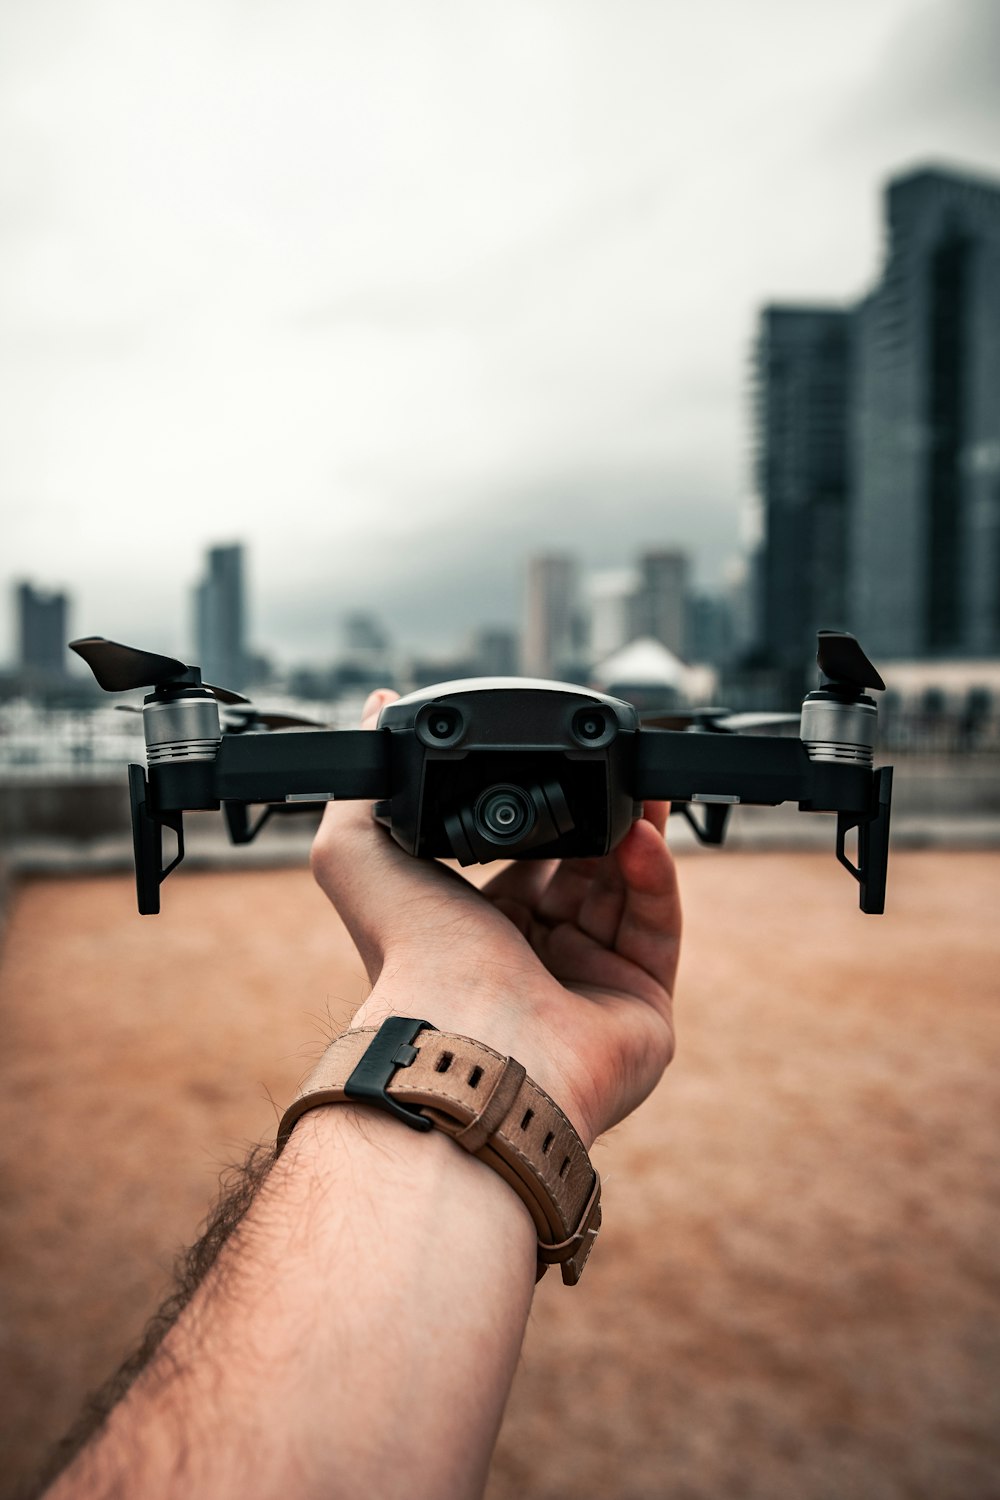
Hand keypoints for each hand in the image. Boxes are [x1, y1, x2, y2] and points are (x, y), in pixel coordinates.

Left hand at [310, 690, 681, 1146]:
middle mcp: (534, 962)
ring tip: (636, 786)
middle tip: (615, 771)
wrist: (470, 1035)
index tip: (563, 769)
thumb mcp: (361, 853)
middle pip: (585, 873)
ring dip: (635, 834)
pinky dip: (656, 876)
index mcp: (477, 933)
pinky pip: (659, 927)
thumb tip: (373, 709)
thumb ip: (365, 787)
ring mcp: (591, 987)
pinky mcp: (643, 1007)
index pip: (527, 861)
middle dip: (601, 820)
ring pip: (628, 894)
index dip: (549, 816)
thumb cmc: (414, 959)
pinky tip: (641, 833)